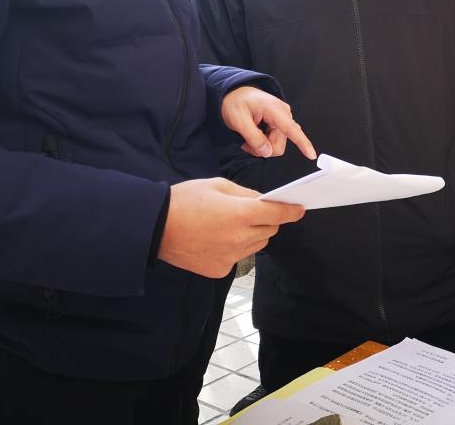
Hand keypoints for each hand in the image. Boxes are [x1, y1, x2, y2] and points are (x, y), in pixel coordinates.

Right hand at [158, 178, 304, 277]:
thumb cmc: (185, 201)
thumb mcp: (217, 185)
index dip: (291, 211)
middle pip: (270, 230)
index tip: (300, 209)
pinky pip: (240, 257)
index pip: (277, 214)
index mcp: (240, 214)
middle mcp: (239, 238)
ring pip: (257, 245)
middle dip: (267, 219)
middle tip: (251, 211)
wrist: (154, 228)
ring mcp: (230, 257)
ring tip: (230, 224)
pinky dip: (236, 248)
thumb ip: (246, 194)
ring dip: (253, 234)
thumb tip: (263, 201)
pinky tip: (217, 238)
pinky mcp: (221, 270)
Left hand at [221, 86, 316, 159]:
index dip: (302, 143)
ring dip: (260, 147)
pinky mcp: (280, 125)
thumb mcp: (238, 120)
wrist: (236, 94)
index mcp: (274, 109)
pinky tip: (254, 134)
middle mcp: (283, 115)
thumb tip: (267, 152)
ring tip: (248, 136)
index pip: (291, 129)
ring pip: (276, 146)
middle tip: (246, 142)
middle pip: (278, 145)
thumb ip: (253, 137)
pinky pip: (274, 142)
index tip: (311, 154)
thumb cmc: (236, 103)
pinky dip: (262, 143)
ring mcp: (282, 120)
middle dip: (261, 149)